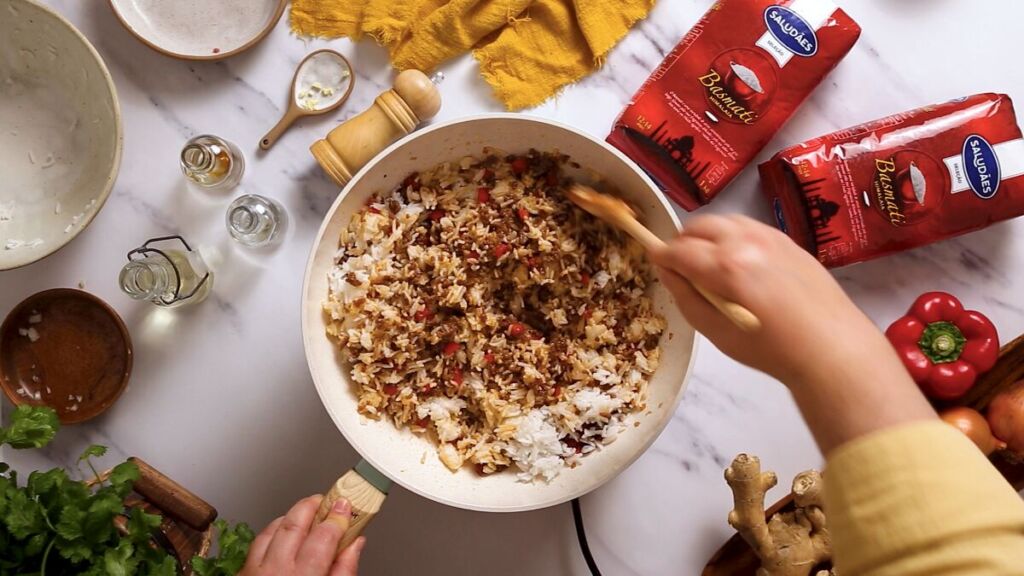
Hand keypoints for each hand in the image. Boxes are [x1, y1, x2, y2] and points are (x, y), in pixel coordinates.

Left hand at [241, 495, 364, 575]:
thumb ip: (345, 570)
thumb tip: (355, 544)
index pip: (323, 535)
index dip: (337, 516)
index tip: (345, 505)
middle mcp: (277, 570)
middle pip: (295, 524)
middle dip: (313, 505)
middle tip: (327, 499)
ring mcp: (256, 569)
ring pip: (274, 528)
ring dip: (293, 515)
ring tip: (308, 512)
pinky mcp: (243, 571)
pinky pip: (258, 540)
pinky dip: (274, 529)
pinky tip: (284, 530)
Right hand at [650, 214, 886, 384]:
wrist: (831, 347)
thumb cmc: (771, 349)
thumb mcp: (716, 332)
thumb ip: (686, 297)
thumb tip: (668, 272)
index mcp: (725, 266)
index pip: (679, 250)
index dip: (662, 256)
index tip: (656, 262)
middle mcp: (746, 242)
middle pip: (700, 226)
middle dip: (683, 241)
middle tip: (681, 265)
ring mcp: (771, 237)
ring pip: (725, 221)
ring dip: (709, 236)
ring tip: (709, 261)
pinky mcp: (789, 241)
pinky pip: (750, 227)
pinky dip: (734, 236)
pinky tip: (739, 261)